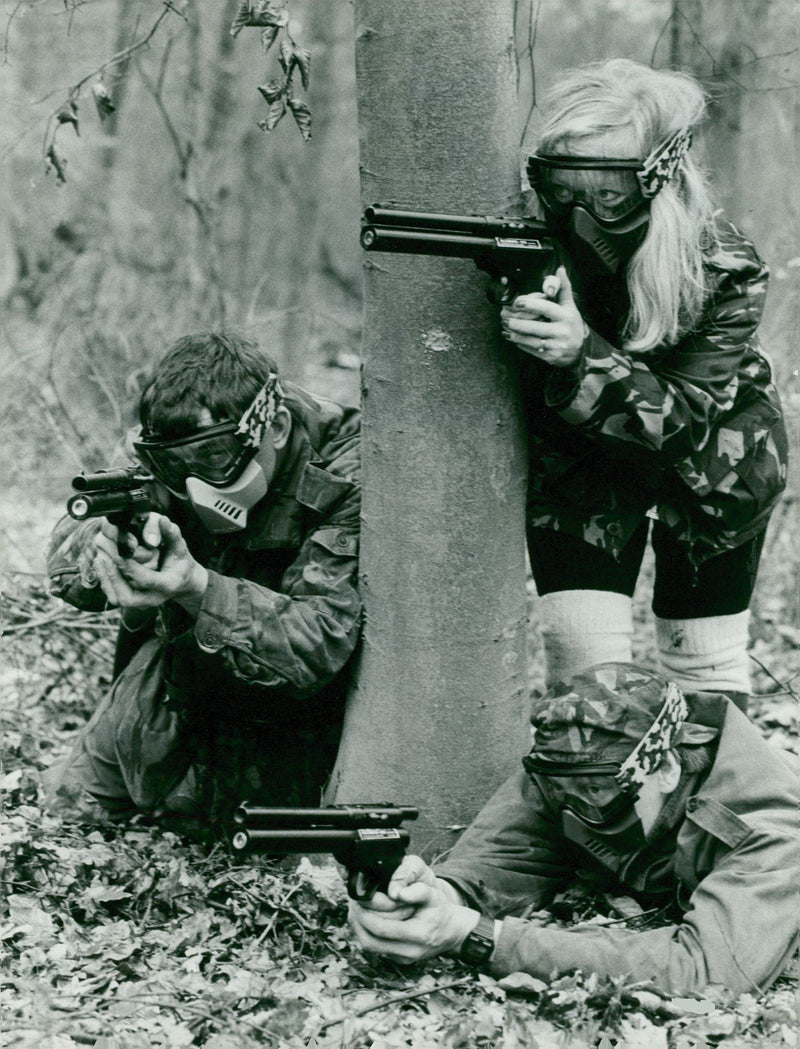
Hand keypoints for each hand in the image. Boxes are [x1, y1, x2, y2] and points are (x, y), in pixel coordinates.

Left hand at [93, 514, 207, 615]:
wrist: (181, 579)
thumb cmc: (179, 560)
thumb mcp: (179, 544)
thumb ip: (171, 533)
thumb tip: (163, 521)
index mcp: (169, 584)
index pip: (146, 580)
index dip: (130, 566)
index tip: (118, 551)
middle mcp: (154, 598)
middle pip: (128, 597)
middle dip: (113, 576)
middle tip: (104, 554)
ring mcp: (142, 603)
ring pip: (117, 598)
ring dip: (106, 577)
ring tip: (100, 555)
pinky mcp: (131, 601)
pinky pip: (113, 596)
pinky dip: (105, 579)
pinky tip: (100, 561)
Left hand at [348, 855, 481, 963]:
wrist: (454, 932)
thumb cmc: (441, 911)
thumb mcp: (434, 895)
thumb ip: (419, 891)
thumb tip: (399, 892)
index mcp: (419, 935)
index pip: (381, 927)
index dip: (366, 912)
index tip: (359, 896)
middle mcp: (410, 951)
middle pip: (370, 940)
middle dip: (357, 919)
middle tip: (353, 901)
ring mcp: (404, 958)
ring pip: (370, 946)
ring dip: (359, 927)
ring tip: (356, 908)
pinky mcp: (399, 959)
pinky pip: (376, 948)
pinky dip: (367, 932)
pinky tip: (366, 917)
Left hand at [500, 266, 586, 367]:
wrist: (580, 350)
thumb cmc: (571, 324)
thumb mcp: (570, 305)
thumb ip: (563, 287)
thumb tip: (560, 269)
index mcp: (566, 316)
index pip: (546, 308)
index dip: (531, 304)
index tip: (518, 302)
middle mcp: (562, 331)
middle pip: (535, 326)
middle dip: (518, 323)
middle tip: (505, 318)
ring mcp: (556, 345)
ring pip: (531, 340)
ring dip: (516, 335)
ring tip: (506, 328)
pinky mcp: (550, 357)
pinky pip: (532, 350)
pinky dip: (521, 344)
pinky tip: (514, 338)